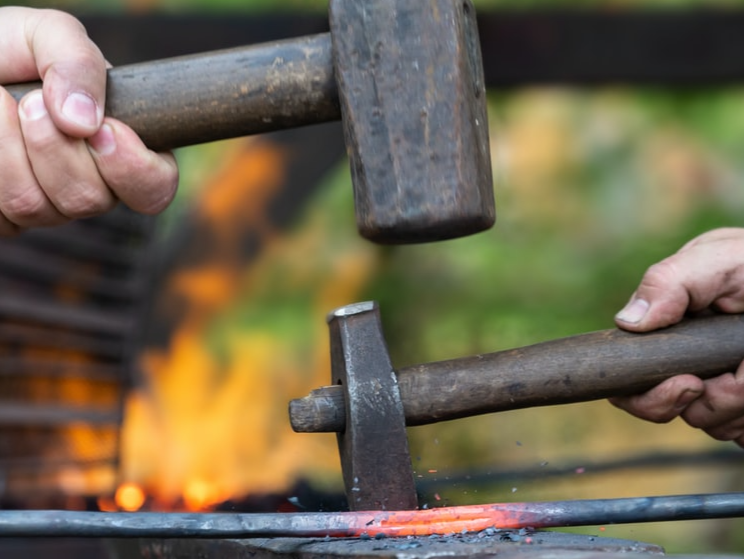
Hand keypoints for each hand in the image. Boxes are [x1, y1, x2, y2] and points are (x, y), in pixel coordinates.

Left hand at [0, 7, 177, 233]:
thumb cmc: (7, 49)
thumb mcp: (48, 34)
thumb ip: (79, 63)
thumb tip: (85, 121)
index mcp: (121, 146)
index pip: (155, 188)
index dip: (134, 169)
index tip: (102, 130)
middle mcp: (89, 184)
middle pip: (91, 199)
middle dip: (55, 148)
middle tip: (31, 103)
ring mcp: (45, 206)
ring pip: (37, 207)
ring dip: (9, 149)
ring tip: (0, 106)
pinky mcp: (4, 217)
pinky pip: (0, 213)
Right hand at [611, 227, 743, 446]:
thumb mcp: (721, 259)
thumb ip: (670, 282)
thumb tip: (627, 323)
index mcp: (668, 332)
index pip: (629, 384)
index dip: (650, 397)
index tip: (689, 385)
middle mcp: (688, 363)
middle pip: (675, 412)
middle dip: (710, 402)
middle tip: (738, 379)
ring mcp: (722, 387)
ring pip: (716, 426)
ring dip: (743, 403)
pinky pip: (742, 432)